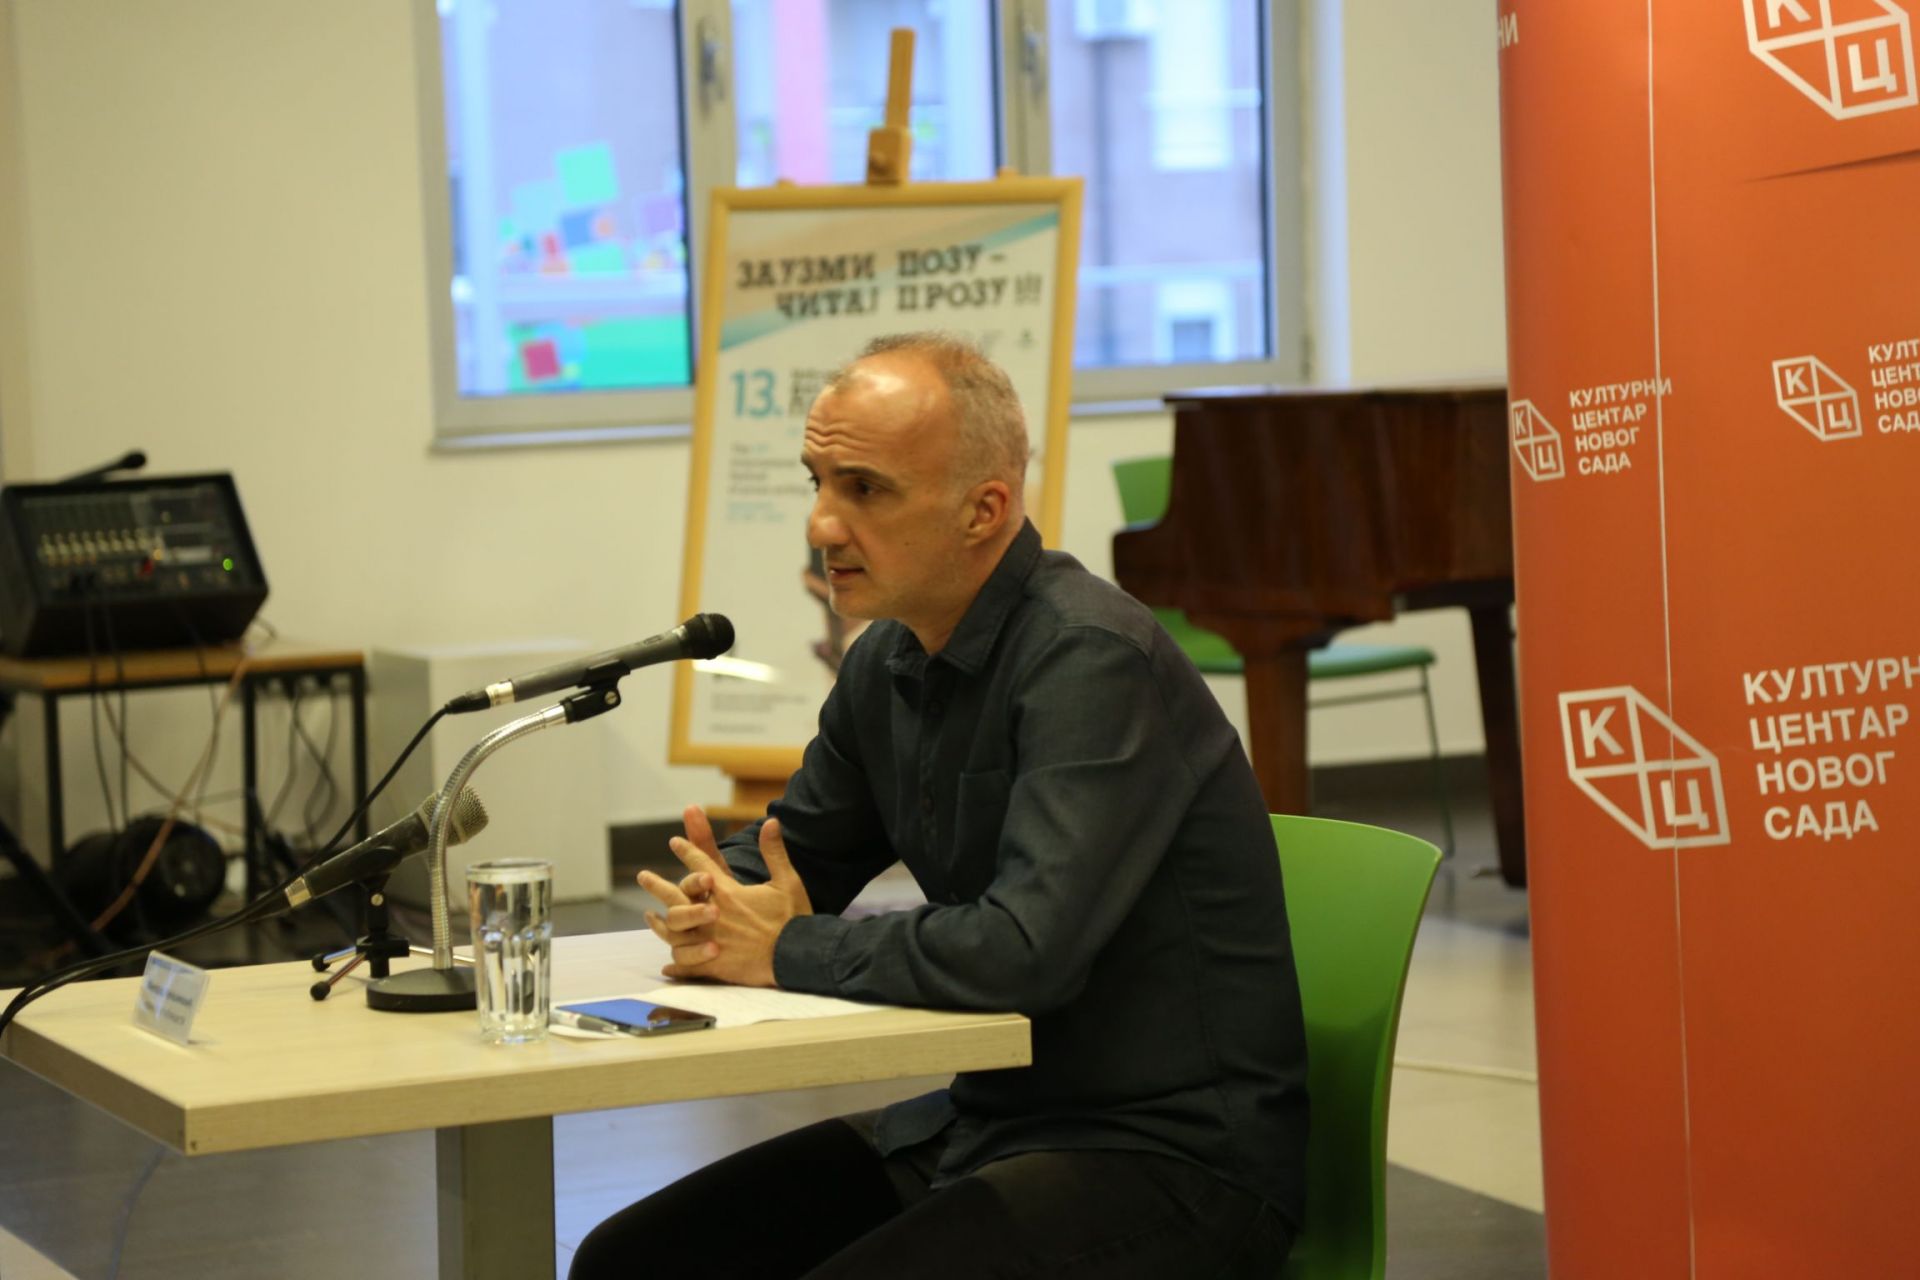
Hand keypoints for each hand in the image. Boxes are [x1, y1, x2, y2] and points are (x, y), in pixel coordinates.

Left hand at [642, 807, 811, 986]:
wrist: (797, 956)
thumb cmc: (793, 918)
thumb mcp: (787, 880)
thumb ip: (774, 851)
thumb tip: (771, 821)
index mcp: (727, 893)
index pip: (701, 866)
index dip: (687, 851)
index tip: (674, 842)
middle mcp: (712, 915)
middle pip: (676, 897)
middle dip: (658, 885)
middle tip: (642, 876)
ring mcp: (710, 942)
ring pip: (675, 932)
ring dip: (660, 923)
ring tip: (649, 917)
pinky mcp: (714, 966)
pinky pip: (687, 966)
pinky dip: (676, 966)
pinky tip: (667, 967)